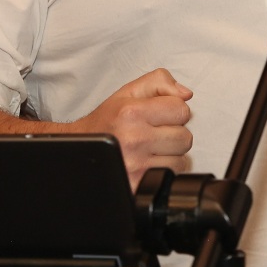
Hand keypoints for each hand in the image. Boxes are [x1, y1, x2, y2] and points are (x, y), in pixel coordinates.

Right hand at [75, 69, 193, 188]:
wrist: (80, 149)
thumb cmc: (107, 121)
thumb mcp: (129, 92)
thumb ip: (159, 81)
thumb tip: (186, 94)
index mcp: (132, 112)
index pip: (182, 110)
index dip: (173, 111)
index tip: (159, 115)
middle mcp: (134, 139)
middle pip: (185, 137)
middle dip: (173, 134)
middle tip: (154, 133)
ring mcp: (136, 165)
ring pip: (181, 160)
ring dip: (170, 155)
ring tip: (150, 149)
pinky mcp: (138, 184)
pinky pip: (171, 176)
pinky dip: (164, 171)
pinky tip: (150, 163)